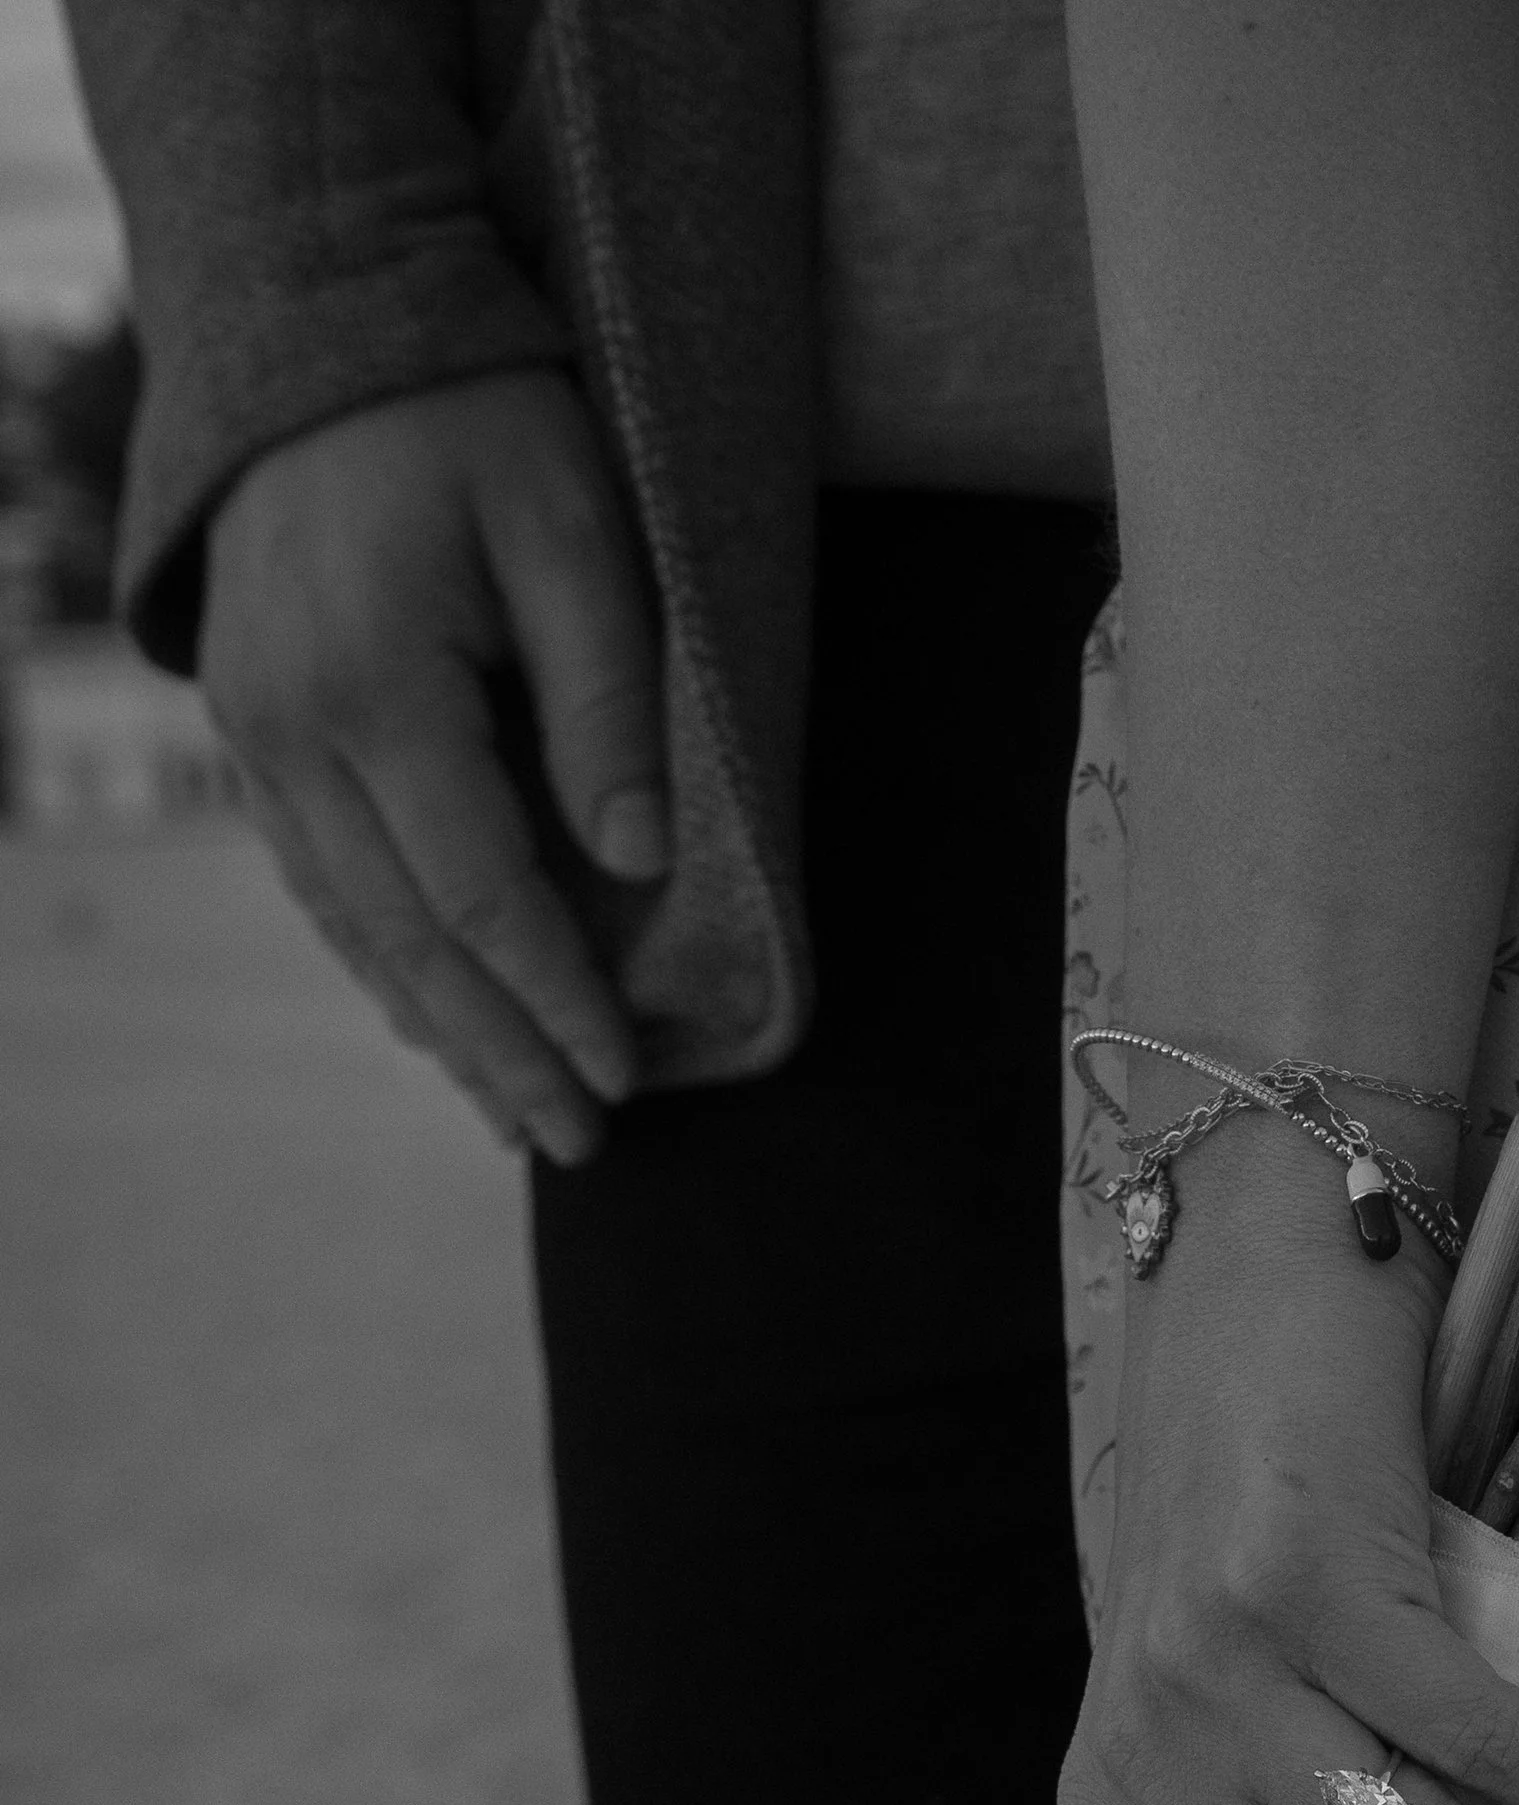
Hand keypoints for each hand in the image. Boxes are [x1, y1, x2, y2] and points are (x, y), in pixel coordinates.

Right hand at [199, 368, 666, 1161]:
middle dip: (499, 1052)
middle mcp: (289, 733)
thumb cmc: (469, 410)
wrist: (316, 318)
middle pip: (409, 941)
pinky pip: (320, 880)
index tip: (623, 1076)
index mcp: (370, 689)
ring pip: (353, 926)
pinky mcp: (252, 727)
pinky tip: (438, 1019)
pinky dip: (386, 961)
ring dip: (439, 1031)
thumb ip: (603, 700)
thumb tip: (636, 861)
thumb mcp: (570, 529)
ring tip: (516, 1116)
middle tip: (579, 1142)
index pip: (480, 895)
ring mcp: (255, 736)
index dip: (555, 998)